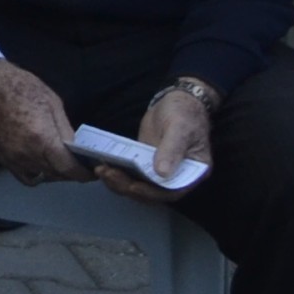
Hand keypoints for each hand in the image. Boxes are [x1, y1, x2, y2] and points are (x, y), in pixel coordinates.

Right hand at [0, 56, 82, 184]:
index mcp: (42, 139)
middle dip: (70, 172)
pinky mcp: (2, 158)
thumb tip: (77, 150)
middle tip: (78, 163)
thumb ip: (66, 131)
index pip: (68, 168)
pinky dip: (36, 174)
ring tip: (59, 161)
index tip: (91, 173)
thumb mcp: (54, 104)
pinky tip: (40, 162)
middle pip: (56, 175)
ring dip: (54, 173)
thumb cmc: (23, 88)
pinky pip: (25, 176)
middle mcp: (27, 154)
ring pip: (42, 178)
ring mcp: (13, 158)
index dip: (83, 174)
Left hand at [103, 81, 213, 199]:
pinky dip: (119, 172)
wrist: (176, 101)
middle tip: (108, 174)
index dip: (152, 193)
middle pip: (152, 191)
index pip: (172, 191)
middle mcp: (176, 177)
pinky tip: (103, 165)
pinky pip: (132, 173)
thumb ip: (172, 149)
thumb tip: (162, 173)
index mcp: (192, 173)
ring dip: (120, 182)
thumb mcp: (180, 128)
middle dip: (128, 186)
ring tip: (101, 170)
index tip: (133, 186)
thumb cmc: (184, 113)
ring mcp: (159, 171)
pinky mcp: (146, 163)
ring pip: (139, 184)